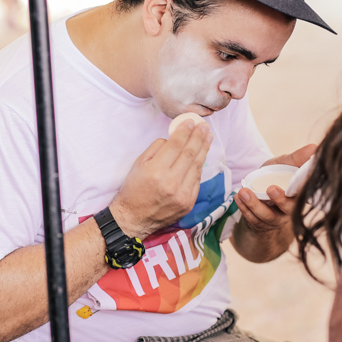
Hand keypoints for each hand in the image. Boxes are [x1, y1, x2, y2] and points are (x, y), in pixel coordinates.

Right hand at [110, 121, 212, 237]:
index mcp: (156, 171)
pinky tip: (201, 156)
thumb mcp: (138, 164)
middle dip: (198, 138)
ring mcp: (182, 195)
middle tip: (204, 126)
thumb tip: (173, 139)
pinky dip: (199, 167)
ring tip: (207, 138)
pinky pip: (196, 181)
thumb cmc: (133, 189)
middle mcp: (171, 183)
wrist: (133, 218)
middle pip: (190, 154)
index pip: (176, 145)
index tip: (191, 122)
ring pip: (197, 167)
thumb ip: (157, 149)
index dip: (185, 132)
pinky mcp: (188, 203)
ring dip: (204, 150)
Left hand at [235, 143, 316, 235]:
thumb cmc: (276, 175)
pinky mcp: (261, 224)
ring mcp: (276, 219)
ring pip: (267, 216)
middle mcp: (290, 209)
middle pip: (288, 209)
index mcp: (300, 195)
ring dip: (254, 204)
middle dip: (280, 200)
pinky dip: (244, 208)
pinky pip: (253, 219)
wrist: (258, 189)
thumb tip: (314, 147)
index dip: (301, 191)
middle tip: (270, 189)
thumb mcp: (285, 164)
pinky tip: (238, 197)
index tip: (296, 183)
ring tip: (244, 192)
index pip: (304, 194)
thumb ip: (297, 158)